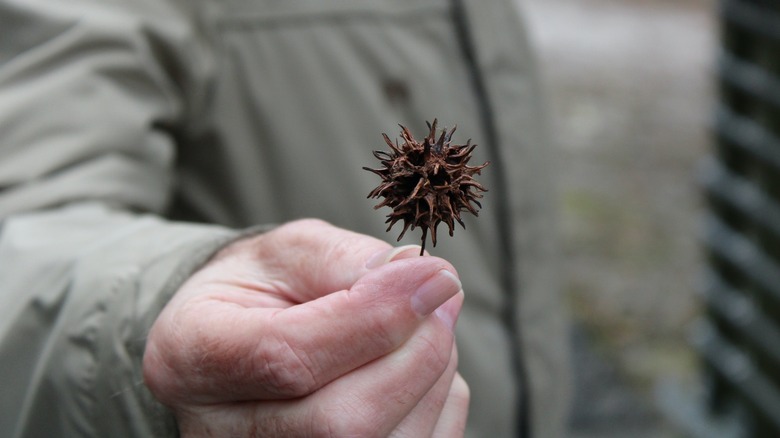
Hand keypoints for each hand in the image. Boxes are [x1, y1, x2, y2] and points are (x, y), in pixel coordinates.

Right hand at [143, 219, 468, 436]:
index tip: (433, 274)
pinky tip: (418, 367)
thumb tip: (419, 278)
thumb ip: (345, 260)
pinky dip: (438, 405)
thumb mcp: (285, 253)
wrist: (244, 342)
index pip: (290, 358)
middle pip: (346, 424)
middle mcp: (222, 437)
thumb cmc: (262, 292)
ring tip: (424, 325)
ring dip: (434, 376)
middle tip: (441, 297)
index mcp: (192, 360)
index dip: (376, 317)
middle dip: (417, 352)